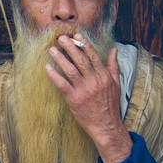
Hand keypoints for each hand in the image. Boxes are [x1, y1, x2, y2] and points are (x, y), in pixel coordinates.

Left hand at [45, 34, 132, 162]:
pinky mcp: (74, 100)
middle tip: (60, 38)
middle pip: (81, 60)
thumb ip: (113, 65)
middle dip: (70, 47)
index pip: (93, 56)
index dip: (84, 44)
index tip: (76, 35)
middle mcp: (95, 81)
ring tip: (52, 50)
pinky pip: (62, 85)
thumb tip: (114, 49)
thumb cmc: (110, 105)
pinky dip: (54, 75)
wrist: (106, 126)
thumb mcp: (115, 84)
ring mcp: (84, 91)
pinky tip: (47, 68)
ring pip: (70, 70)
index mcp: (104, 76)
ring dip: (60, 58)